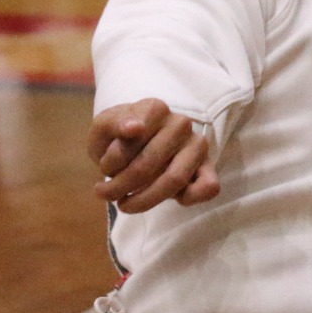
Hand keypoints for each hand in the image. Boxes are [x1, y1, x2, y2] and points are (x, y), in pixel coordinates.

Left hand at [88, 98, 220, 213]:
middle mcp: (180, 123)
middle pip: (147, 166)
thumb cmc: (118, 137)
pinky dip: (189, 199)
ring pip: (174, 180)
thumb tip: (135, 128)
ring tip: (124, 204)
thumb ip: (114, 124)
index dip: (111, 162)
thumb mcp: (103, 128)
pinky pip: (208, 187)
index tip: (103, 168)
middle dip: (121, 186)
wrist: (135, 146)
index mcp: (155, 108)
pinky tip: (169, 199)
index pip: (131, 142)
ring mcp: (196, 145)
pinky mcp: (207, 167)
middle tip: (105, 194)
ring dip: (144, 200)